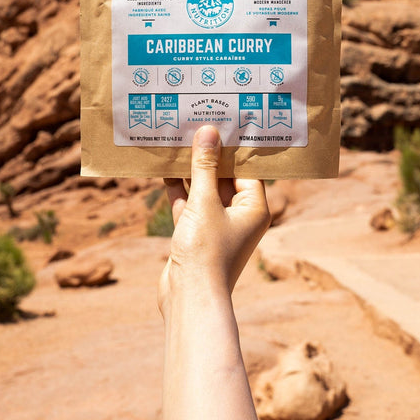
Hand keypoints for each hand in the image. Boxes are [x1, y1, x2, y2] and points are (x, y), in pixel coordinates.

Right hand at [158, 125, 270, 314]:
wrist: (189, 298)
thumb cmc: (206, 252)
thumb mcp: (204, 202)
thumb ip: (204, 166)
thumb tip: (209, 132)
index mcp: (254, 208)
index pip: (246, 169)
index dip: (232, 147)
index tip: (220, 121)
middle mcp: (239, 216)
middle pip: (224, 178)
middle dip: (208, 155)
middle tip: (195, 125)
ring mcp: (216, 226)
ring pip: (204, 191)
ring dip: (191, 171)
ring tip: (177, 141)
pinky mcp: (196, 235)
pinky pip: (188, 205)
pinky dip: (178, 190)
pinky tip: (165, 169)